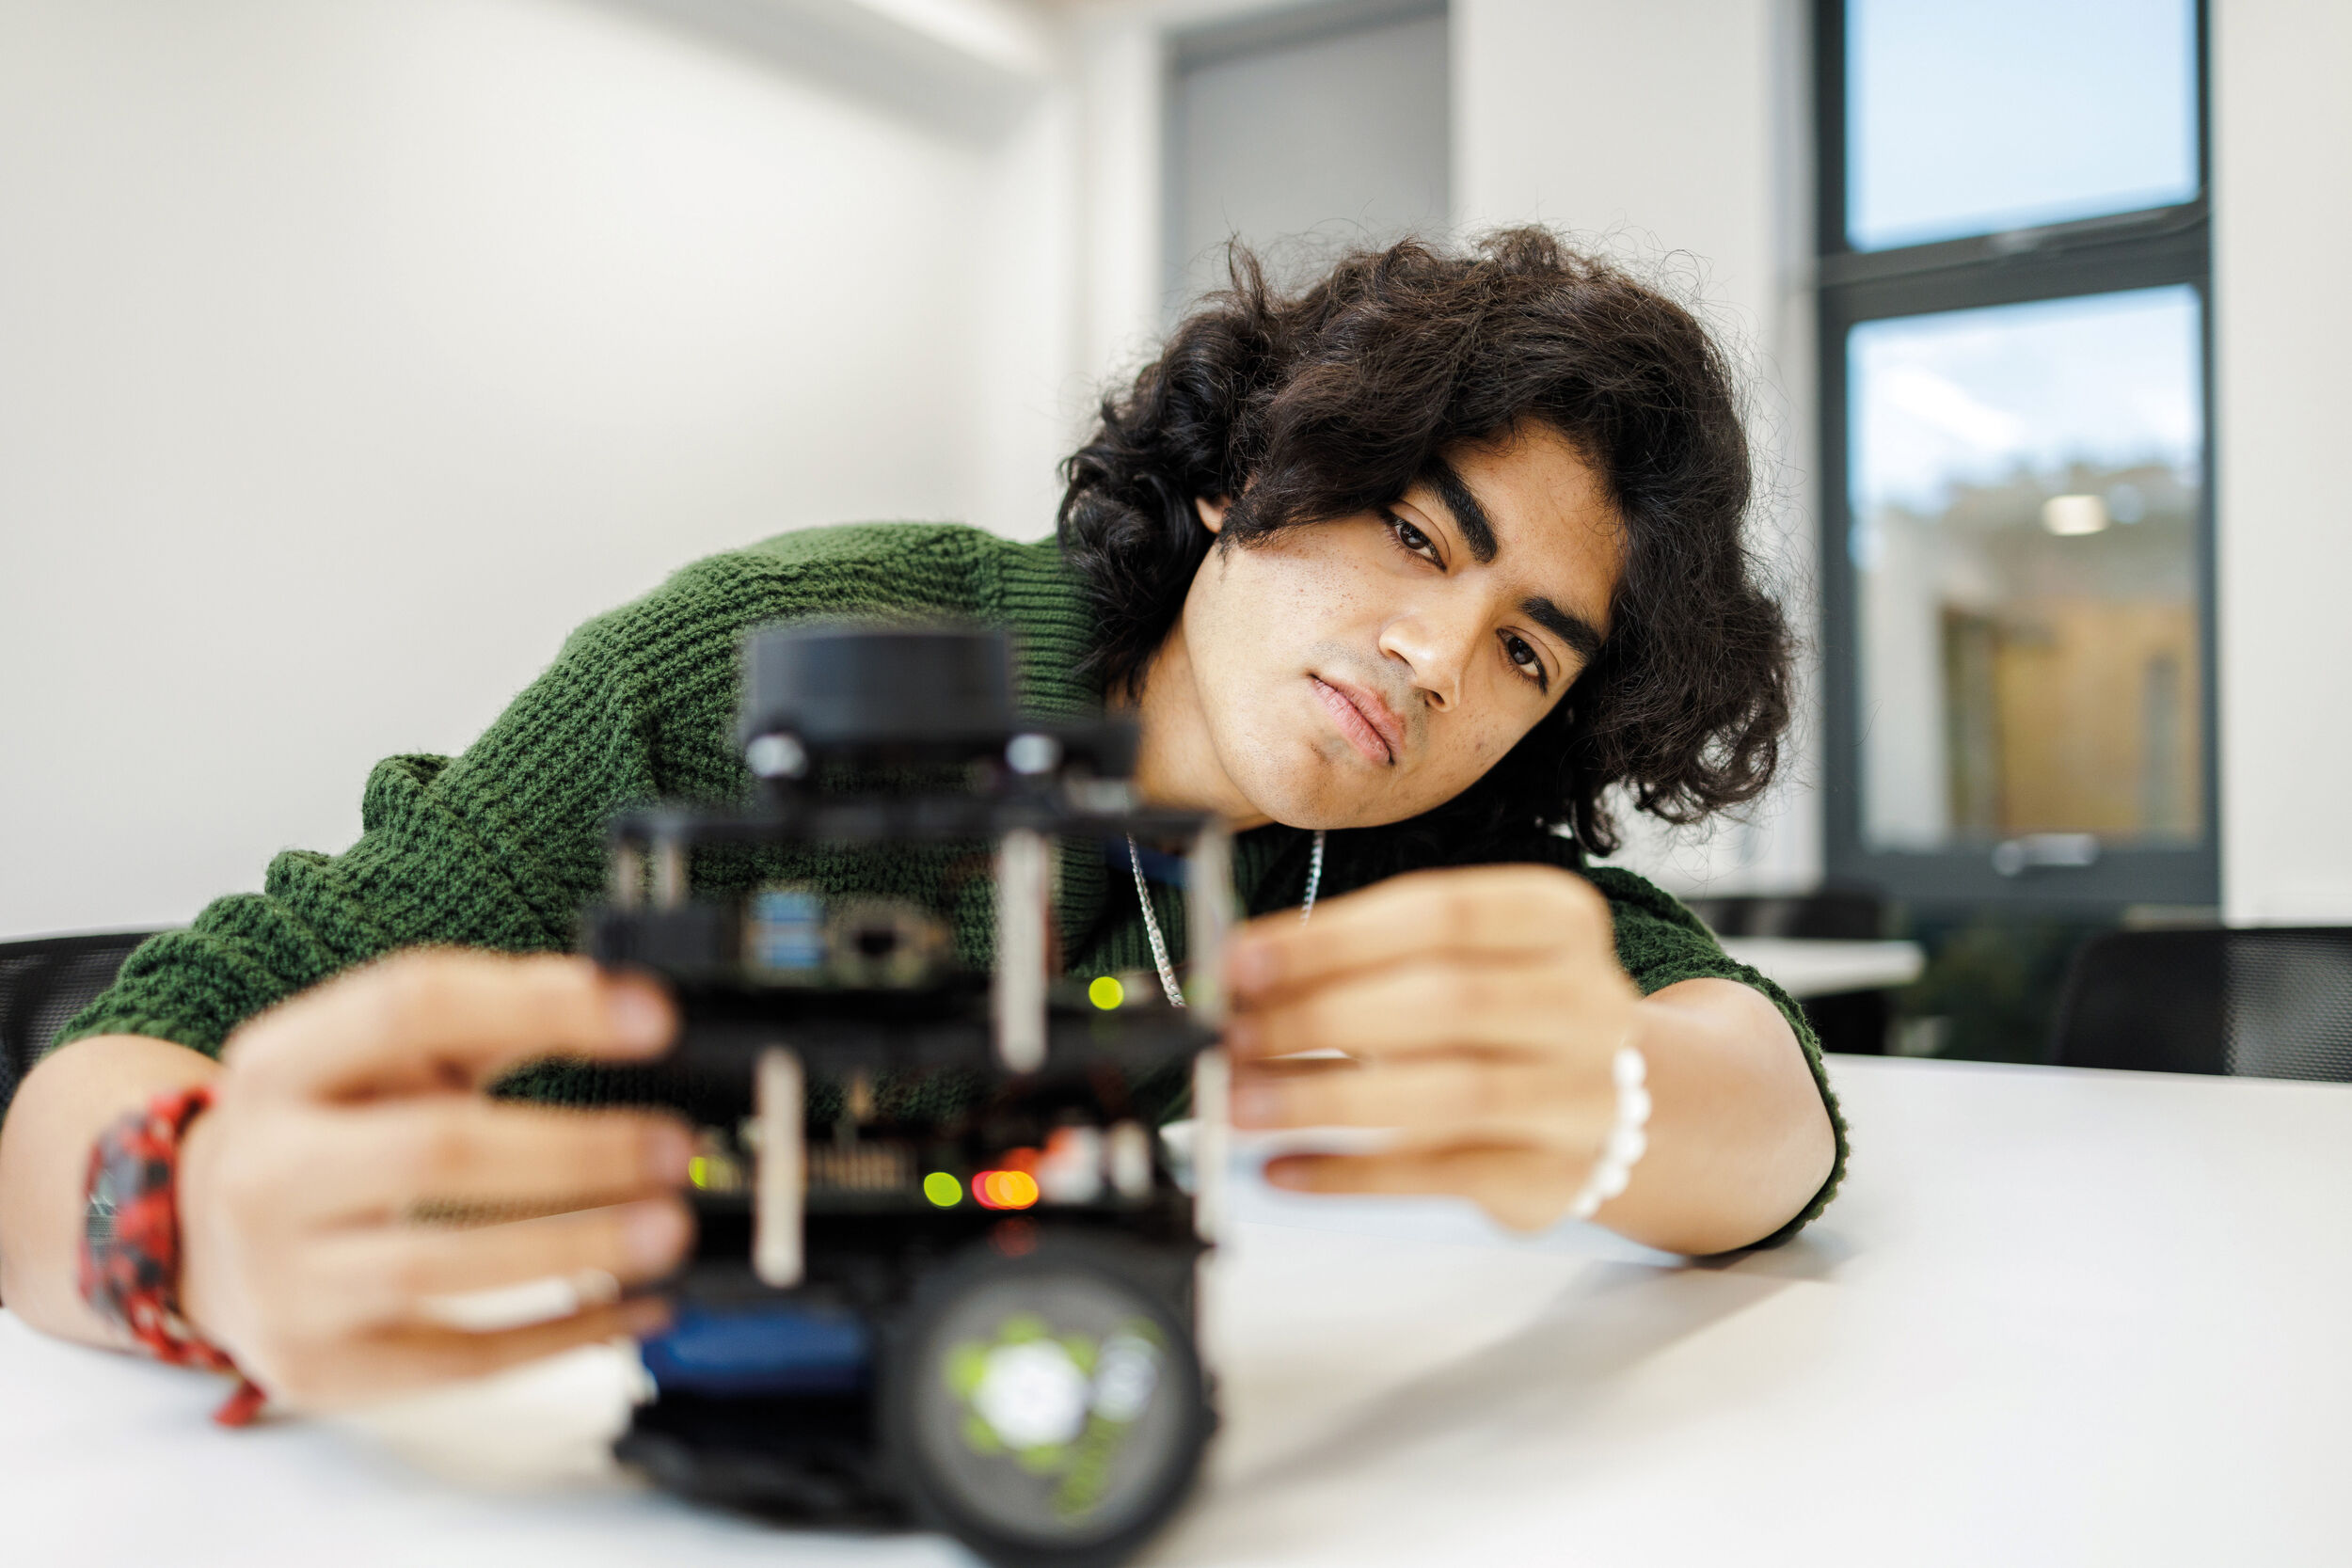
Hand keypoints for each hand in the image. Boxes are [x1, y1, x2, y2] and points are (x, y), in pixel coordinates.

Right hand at [176, 950, 692, 1409]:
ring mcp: (282, 1279)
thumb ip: (491, 1017)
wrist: (197, 1241)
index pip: (412, 1007)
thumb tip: (626, 1000)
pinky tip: (633, 1307)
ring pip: (441, 1266)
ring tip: (668, 1228)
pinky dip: (560, 1336)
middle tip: (673, 1149)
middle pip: (434, 1150)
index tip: (651, 1021)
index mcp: (281, 1064)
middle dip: (574, 1149)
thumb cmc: (321, 1132)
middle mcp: (267, 1168)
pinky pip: (457, 1360)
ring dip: (576, 1247)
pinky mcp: (320, 1366)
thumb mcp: (377, 1056)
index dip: (540, 1005)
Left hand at [1222, 864, 1637, 1231]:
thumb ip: (1360, 962)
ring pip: (1447, 1094)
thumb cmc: (1503, 1021)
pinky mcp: (1553, 1177)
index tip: (1243, 962)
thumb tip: (1239, 977)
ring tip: (1242, 1103)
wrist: (1613, 1110)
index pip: (1439, 914)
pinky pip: (1440, 1176)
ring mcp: (1582, 1095)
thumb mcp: (1452, 963)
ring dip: (1325, 1098)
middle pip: (1445, 1001)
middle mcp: (1585, 1003)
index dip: (1333, 938)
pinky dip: (1350, 1174)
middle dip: (1320, 1017)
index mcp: (1557, 920)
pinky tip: (1283, 1168)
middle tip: (1232, 1036)